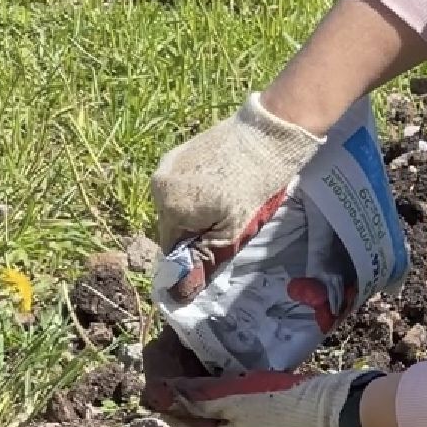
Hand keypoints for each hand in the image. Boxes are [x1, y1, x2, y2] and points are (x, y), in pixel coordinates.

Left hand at [147, 368, 379, 426]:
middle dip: (194, 400)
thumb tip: (165, 394)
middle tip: (184, 370)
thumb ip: (198, 398)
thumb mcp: (233, 397)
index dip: (170, 401)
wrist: (334, 414)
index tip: (160, 378)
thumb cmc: (281, 405)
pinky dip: (237, 409)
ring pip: (226, 426)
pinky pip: (246, 426)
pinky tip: (239, 388)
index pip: (183, 424)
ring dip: (217, 403)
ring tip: (209, 375)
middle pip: (205, 426)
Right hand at [150, 94, 323, 274]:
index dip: (193, 251)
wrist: (268, 134)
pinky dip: (197, 189)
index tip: (216, 245)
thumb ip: (203, 260)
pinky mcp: (180, 150)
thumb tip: (181, 292)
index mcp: (168, 207)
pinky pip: (181, 182)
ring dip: (196, 209)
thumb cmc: (252, 186)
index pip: (170, 246)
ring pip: (177, 202)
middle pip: (172, 223)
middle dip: (195, 228)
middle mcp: (158, 185)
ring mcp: (168, 164)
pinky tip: (222, 183)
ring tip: (226, 199)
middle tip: (226, 221)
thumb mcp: (231, 232)